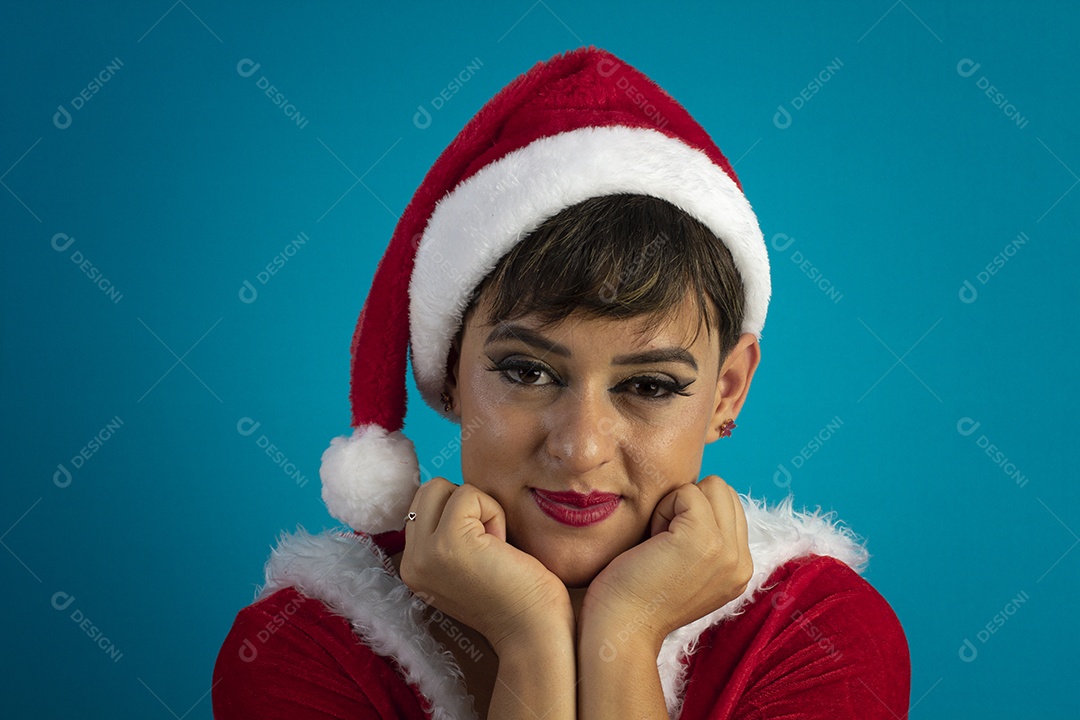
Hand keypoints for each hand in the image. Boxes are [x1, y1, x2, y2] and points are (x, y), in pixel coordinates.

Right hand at [399, 478, 572, 652]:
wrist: (533, 631)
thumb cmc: (515, 594)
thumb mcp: (464, 564)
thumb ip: (445, 535)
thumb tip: (449, 491)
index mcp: (412, 567)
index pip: (422, 506)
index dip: (459, 515)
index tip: (480, 553)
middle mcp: (411, 562)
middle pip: (429, 491)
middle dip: (465, 506)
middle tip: (488, 546)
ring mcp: (426, 553)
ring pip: (444, 488)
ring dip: (479, 508)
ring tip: (493, 548)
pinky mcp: (448, 542)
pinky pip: (469, 494)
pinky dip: (493, 512)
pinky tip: (501, 548)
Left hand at [580, 475, 752, 651]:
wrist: (620, 627)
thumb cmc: (637, 593)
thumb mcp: (689, 570)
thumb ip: (708, 541)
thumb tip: (701, 494)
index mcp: (740, 569)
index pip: (731, 506)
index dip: (694, 513)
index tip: (671, 548)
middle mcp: (742, 562)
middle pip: (724, 491)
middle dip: (689, 504)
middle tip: (664, 541)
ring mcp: (727, 552)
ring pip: (710, 487)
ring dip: (676, 505)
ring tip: (660, 542)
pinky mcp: (705, 540)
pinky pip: (687, 492)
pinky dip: (662, 508)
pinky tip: (652, 542)